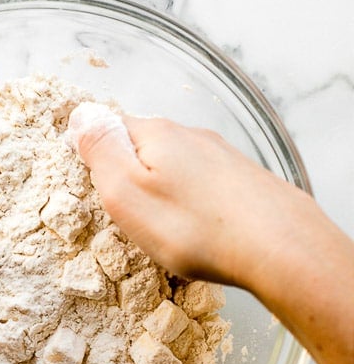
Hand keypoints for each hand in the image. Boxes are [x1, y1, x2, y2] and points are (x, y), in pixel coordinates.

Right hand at [71, 111, 308, 285]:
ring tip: (160, 228)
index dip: (93, 155)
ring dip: (160, 190)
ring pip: (174, 166)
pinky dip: (190, 203)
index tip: (92, 189)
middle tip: (124, 216)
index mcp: (154, 134)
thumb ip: (99, 151)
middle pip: (142, 147)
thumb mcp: (126, 192)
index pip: (108, 128)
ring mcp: (220, 156)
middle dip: (127, 174)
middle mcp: (189, 136)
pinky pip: (201, 185)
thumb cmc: (194, 226)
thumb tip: (80, 116)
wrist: (282, 247)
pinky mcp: (243, 180)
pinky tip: (195, 229)